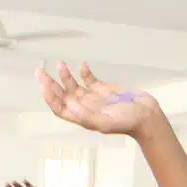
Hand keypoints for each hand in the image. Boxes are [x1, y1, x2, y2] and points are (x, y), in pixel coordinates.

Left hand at [35, 62, 162, 138]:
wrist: (146, 115)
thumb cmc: (128, 122)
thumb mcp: (106, 122)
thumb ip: (87, 116)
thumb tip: (71, 106)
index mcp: (82, 117)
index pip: (59, 107)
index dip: (50, 97)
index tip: (44, 83)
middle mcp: (85, 107)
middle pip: (62, 96)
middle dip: (50, 84)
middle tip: (40, 71)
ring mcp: (94, 98)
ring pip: (73, 86)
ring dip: (65, 76)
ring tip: (60, 64)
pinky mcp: (104, 89)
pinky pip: (90, 79)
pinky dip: (84, 72)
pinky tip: (82, 66)